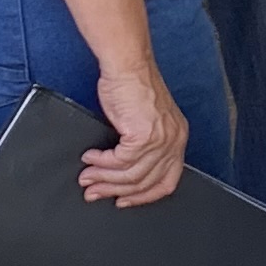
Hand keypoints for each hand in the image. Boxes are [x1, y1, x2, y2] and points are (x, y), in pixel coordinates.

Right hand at [81, 60, 188, 206]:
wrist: (128, 64)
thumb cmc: (133, 85)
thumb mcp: (146, 121)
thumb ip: (141, 147)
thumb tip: (121, 173)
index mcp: (177, 138)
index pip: (167, 181)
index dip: (143, 196)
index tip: (124, 201)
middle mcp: (174, 141)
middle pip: (145, 182)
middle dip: (116, 190)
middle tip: (95, 192)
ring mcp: (160, 139)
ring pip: (130, 175)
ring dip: (104, 179)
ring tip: (88, 178)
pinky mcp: (143, 135)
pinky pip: (119, 161)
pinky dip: (101, 164)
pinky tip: (91, 160)